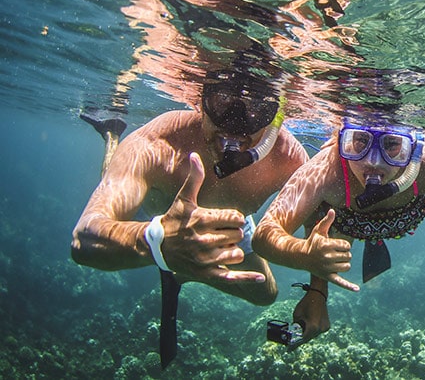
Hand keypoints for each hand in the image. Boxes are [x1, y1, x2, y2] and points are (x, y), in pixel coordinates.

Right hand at [158, 153, 264, 282]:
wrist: (155, 247)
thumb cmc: (173, 220)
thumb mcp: (183, 199)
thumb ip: (194, 179)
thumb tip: (195, 156)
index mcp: (202, 220)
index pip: (236, 218)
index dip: (236, 219)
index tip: (228, 220)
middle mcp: (204, 240)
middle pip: (238, 235)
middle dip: (234, 233)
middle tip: (223, 233)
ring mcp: (205, 259)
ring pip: (237, 253)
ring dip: (234, 250)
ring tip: (222, 246)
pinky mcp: (206, 274)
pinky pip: (231, 277)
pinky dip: (246, 278)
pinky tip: (259, 278)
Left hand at [292, 289, 329, 342]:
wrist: (318, 295)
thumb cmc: (306, 303)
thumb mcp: (296, 315)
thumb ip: (296, 326)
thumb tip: (293, 333)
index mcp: (312, 327)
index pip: (302, 339)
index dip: (294, 345)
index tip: (289, 349)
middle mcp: (320, 329)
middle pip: (308, 338)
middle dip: (300, 339)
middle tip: (292, 343)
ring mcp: (324, 328)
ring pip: (313, 335)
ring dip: (307, 334)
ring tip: (300, 332)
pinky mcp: (327, 326)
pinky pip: (317, 331)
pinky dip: (312, 330)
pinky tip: (308, 326)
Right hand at [304, 209, 358, 290]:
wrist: (301, 257)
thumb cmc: (312, 242)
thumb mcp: (318, 231)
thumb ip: (327, 221)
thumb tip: (332, 210)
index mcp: (327, 246)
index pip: (347, 246)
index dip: (343, 245)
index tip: (335, 245)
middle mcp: (327, 257)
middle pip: (348, 256)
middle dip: (343, 254)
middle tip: (333, 253)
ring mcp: (327, 268)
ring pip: (347, 266)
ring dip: (344, 264)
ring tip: (334, 261)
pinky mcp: (328, 277)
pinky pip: (340, 282)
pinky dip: (349, 286)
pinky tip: (357, 289)